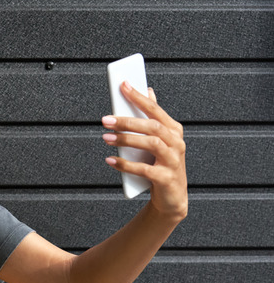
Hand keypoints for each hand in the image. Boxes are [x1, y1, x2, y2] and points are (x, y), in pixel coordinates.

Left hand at [102, 81, 187, 220]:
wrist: (171, 198)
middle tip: (105, 119)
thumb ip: (152, 117)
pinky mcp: (166, 179)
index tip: (123, 85)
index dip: (139, 97)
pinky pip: (144, 170)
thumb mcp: (158, 141)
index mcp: (174, 131)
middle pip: (152, 126)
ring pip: (151, 144)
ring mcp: (174, 161)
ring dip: (126, 139)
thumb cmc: (161, 164)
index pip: (155, 110)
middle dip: (127, 121)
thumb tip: (148, 90)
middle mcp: (177, 143)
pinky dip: (126, 164)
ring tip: (106, 138)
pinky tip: (110, 160)